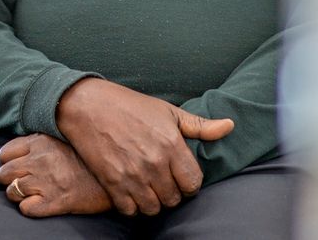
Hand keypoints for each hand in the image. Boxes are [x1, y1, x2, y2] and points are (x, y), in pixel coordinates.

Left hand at [0, 134, 110, 217]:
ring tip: (32, 193)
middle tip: (23, 181)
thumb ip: (40, 141)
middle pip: (3, 173)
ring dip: (19, 194)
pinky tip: (40, 203)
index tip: (19, 165)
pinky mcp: (54, 202)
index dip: (9, 161)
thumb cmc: (86, 157)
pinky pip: (25, 208)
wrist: (112, 175)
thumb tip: (21, 147)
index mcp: (40, 142)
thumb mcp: (62, 138)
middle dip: (10, 179)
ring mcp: (45, 182)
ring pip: (11, 191)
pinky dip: (29, 208)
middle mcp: (39, 160)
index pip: (4, 153)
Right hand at [56, 78, 233, 216]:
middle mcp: (154, 162)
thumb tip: (229, 126)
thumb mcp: (167, 111)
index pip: (194, 183)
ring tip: (148, 186)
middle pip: (174, 198)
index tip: (181, 175)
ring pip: (154, 208)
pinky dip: (133, 205)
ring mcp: (132, 175)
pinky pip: (130, 210)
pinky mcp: (112, 182)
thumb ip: (199, 126)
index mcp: (171, 143)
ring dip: (153, 201)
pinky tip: (132, 190)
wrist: (87, 106)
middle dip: (172, 192)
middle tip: (163, 180)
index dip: (190, 182)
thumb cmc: (130, 106)